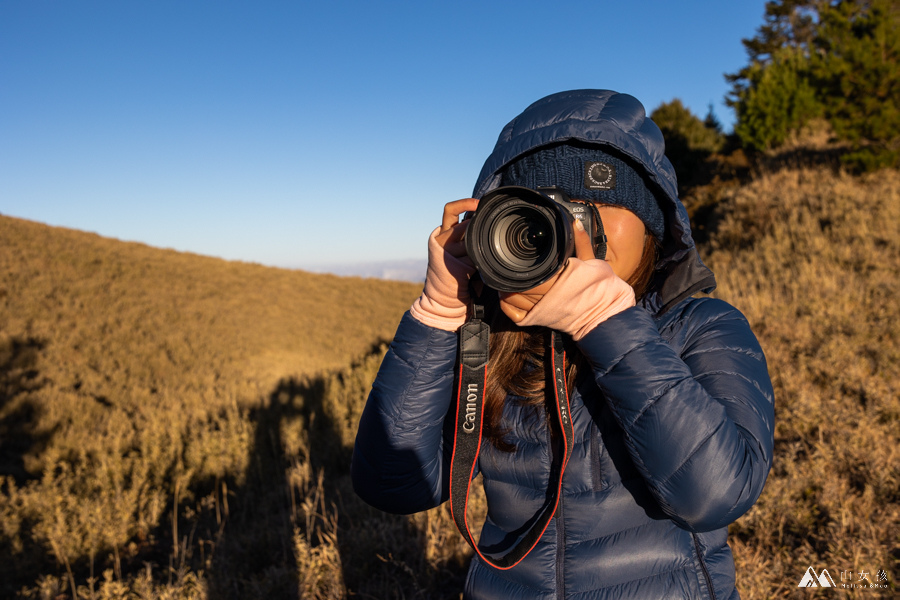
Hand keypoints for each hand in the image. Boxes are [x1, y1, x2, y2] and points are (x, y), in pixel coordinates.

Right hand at [409, 199, 479, 330]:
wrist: (444, 300)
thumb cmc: (458, 276)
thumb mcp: (463, 251)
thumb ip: (468, 235)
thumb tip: (484, 221)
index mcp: (442, 232)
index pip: (451, 210)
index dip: (465, 203)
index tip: (479, 203)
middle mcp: (440, 238)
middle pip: (465, 225)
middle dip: (477, 236)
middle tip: (480, 249)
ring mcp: (442, 248)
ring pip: (469, 241)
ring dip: (476, 253)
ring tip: (471, 266)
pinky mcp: (446, 259)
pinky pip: (470, 255)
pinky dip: (475, 263)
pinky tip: (470, 272)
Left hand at [500, 219, 635, 339]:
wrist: (607, 313)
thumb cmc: (602, 288)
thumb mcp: (593, 260)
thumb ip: (581, 241)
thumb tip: (575, 222)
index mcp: (559, 279)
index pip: (533, 272)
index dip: (520, 265)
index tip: (515, 256)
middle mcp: (549, 296)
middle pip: (521, 285)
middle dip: (511, 276)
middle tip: (505, 264)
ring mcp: (543, 310)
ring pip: (515, 300)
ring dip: (506, 289)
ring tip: (503, 278)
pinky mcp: (542, 320)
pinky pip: (517, 316)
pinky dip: (508, 306)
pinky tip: (506, 296)